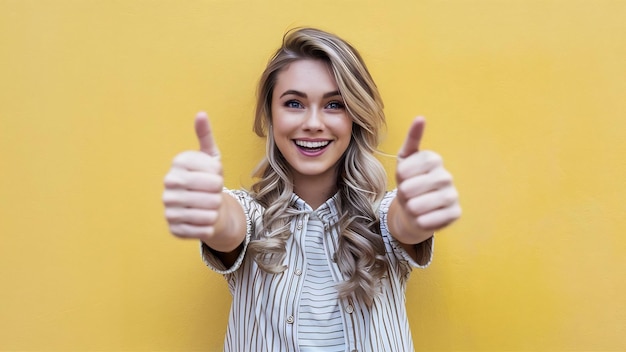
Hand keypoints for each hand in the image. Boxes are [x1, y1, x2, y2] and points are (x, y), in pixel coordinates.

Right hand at [162, 112, 223, 239]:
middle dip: (219, 195)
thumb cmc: (209, 180)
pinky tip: (206, 221)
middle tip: (214, 194)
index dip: (220, 176)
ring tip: (210, 207)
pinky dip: (210, 227)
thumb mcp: (211, 157)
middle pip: (212, 193)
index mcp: (178, 165)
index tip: (214, 176)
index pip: (214, 172)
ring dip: (216, 211)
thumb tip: (201, 114)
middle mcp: (169, 185)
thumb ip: (205, 136)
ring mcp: (169, 208)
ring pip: (209, 213)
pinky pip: (203, 230)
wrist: (205, 208)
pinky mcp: (174, 229)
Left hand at [395, 117, 460, 230]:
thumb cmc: (409, 182)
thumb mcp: (405, 160)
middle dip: (403, 194)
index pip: (404, 169)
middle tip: (408, 194)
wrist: (414, 211)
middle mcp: (446, 176)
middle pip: (409, 189)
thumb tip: (421, 118)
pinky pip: (428, 221)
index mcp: (433, 159)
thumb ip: (412, 139)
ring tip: (413, 205)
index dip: (399, 177)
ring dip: (409, 208)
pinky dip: (419, 221)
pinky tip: (422, 217)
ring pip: (417, 206)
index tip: (402, 178)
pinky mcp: (455, 214)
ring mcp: (452, 195)